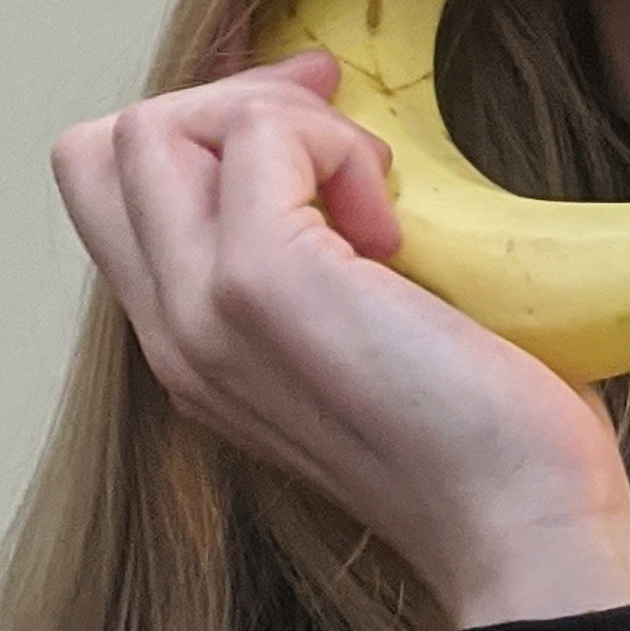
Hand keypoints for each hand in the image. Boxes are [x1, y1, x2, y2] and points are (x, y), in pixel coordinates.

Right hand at [53, 57, 629, 628]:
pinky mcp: (258, 283)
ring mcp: (202, 311)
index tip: (321, 139)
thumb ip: (324, 263)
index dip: (209, 134)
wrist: (522, 525)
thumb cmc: (487, 437)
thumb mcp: (370, 335)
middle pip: (107, 149)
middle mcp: (173, 333)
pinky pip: (255, 136)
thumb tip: (341, 153)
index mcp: (194, 347)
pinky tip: (392, 222)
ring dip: (276, 121)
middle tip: (344, 145)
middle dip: (229, 105)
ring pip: (147, 130)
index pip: (116, 193)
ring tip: (371, 193)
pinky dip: (332, 142)